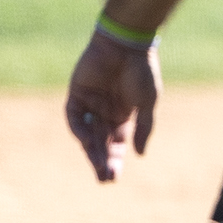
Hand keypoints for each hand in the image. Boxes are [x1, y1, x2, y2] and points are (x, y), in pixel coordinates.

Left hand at [65, 32, 161, 181]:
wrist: (126, 44)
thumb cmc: (141, 71)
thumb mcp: (147, 102)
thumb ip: (143, 127)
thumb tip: (140, 154)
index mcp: (123, 116)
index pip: (116, 145)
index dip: (115, 161)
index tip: (114, 177)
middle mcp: (105, 114)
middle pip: (101, 143)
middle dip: (102, 161)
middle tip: (105, 178)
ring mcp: (90, 105)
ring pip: (88, 134)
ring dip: (91, 150)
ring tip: (98, 166)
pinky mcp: (77, 95)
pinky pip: (75, 117)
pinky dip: (79, 130)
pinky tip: (87, 141)